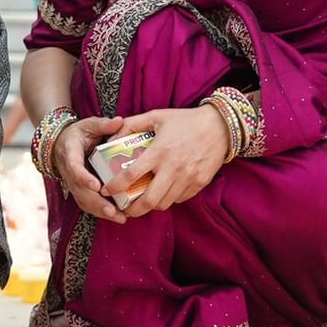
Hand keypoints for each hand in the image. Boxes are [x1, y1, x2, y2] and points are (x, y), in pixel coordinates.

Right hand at [53, 115, 125, 223]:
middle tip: (113, 211)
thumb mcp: (89, 124)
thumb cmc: (79, 133)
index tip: (96, 186)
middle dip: (97, 203)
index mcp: (70, 153)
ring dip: (100, 211)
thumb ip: (103, 124)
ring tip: (119, 218)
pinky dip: (100, 212)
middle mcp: (69, 172)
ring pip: (83, 201)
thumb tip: (120, 121)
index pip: (74, 168)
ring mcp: (72, 183)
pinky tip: (117, 217)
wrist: (62, 143)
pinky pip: (87, 204)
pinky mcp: (78, 191)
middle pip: (80, 191)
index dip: (84, 178)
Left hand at [109, 106, 227, 217]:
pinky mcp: (199, 184)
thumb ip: (132, 124)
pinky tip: (164, 192)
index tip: (106, 190)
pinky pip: (180, 199)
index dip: (115, 187)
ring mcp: (187, 178)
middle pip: (149, 200)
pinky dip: (169, 199)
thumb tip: (112, 135)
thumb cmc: (186, 120)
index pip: (131, 175)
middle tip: (125, 209)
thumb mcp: (156, 116)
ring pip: (164, 203)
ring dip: (151, 206)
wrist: (220, 126)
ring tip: (143, 202)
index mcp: (159, 152)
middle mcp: (172, 168)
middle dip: (133, 210)